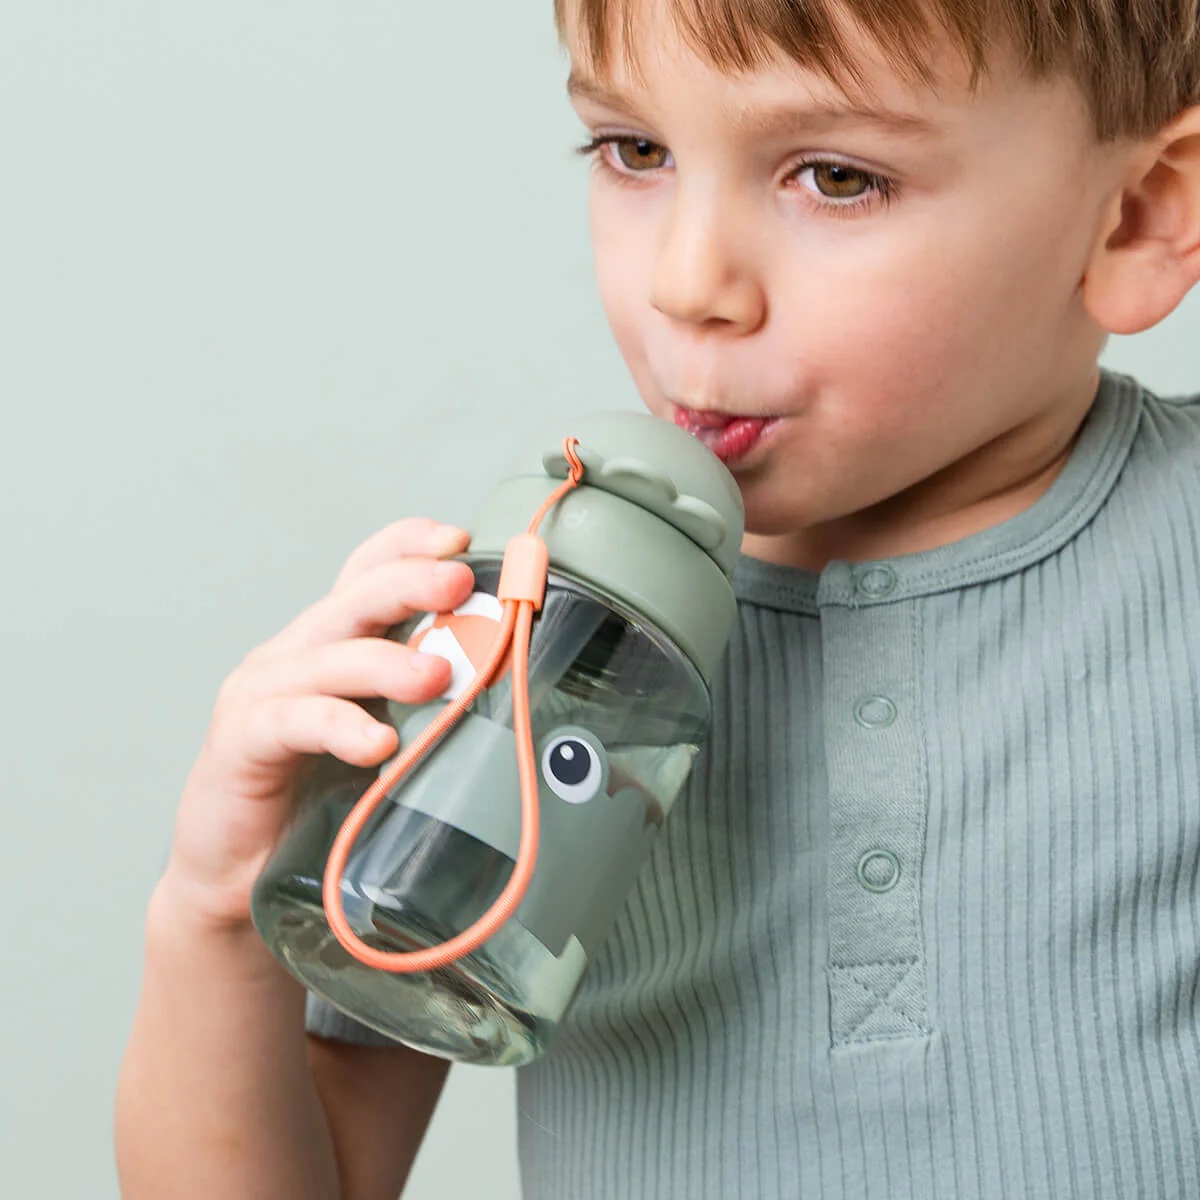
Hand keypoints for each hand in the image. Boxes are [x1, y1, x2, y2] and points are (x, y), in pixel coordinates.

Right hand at [162, 518, 474, 927]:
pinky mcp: (240, 742)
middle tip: (460, 582)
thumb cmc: (314, 800)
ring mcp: (262, 694)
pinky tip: (377, 744)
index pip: (366, 572)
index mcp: (331, 644)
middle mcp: (294, 655)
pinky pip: (293, 722)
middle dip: (412, 583)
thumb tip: (511, 689)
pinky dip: (339, 727)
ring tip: (438, 676)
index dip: (408, 546)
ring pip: (330, 658)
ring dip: (388, 662)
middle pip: (354, 598)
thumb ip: (427, 709)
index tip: (460, 539)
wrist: (234, 873)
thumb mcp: (384, 738)